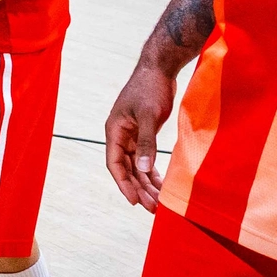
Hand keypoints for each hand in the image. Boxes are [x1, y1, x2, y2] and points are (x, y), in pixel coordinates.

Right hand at [105, 62, 175, 210]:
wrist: (159, 69)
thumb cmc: (150, 88)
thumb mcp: (148, 115)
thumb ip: (146, 142)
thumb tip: (145, 169)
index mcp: (114, 131)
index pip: (115, 164)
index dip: (123, 184)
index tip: (134, 202)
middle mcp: (120, 136)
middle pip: (127, 169)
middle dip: (138, 189)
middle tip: (152, 207)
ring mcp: (132, 136)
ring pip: (137, 167)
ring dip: (146, 184)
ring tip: (158, 203)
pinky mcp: (144, 134)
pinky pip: (146, 159)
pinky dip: (153, 172)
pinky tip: (161, 185)